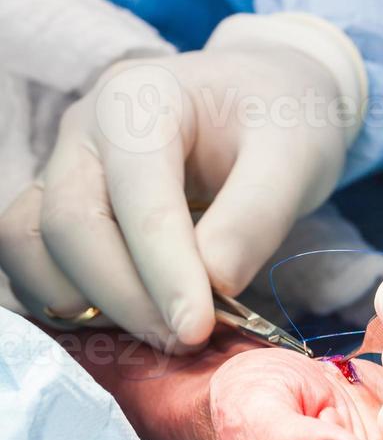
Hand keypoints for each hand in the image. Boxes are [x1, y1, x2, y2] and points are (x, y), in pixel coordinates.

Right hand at [0, 13, 365, 351]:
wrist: (263, 101)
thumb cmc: (281, 120)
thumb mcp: (293, 156)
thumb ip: (257, 217)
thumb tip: (214, 286)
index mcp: (140, 100)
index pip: (137, 197)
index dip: (164, 272)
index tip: (196, 329)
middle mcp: (85, 131)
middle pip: (69, 226)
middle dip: (125, 298)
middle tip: (184, 340)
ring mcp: (63, 167)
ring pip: (33, 247)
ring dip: (87, 304)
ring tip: (159, 328)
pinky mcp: (58, 206)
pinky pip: (33, 261)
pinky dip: (69, 302)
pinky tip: (129, 320)